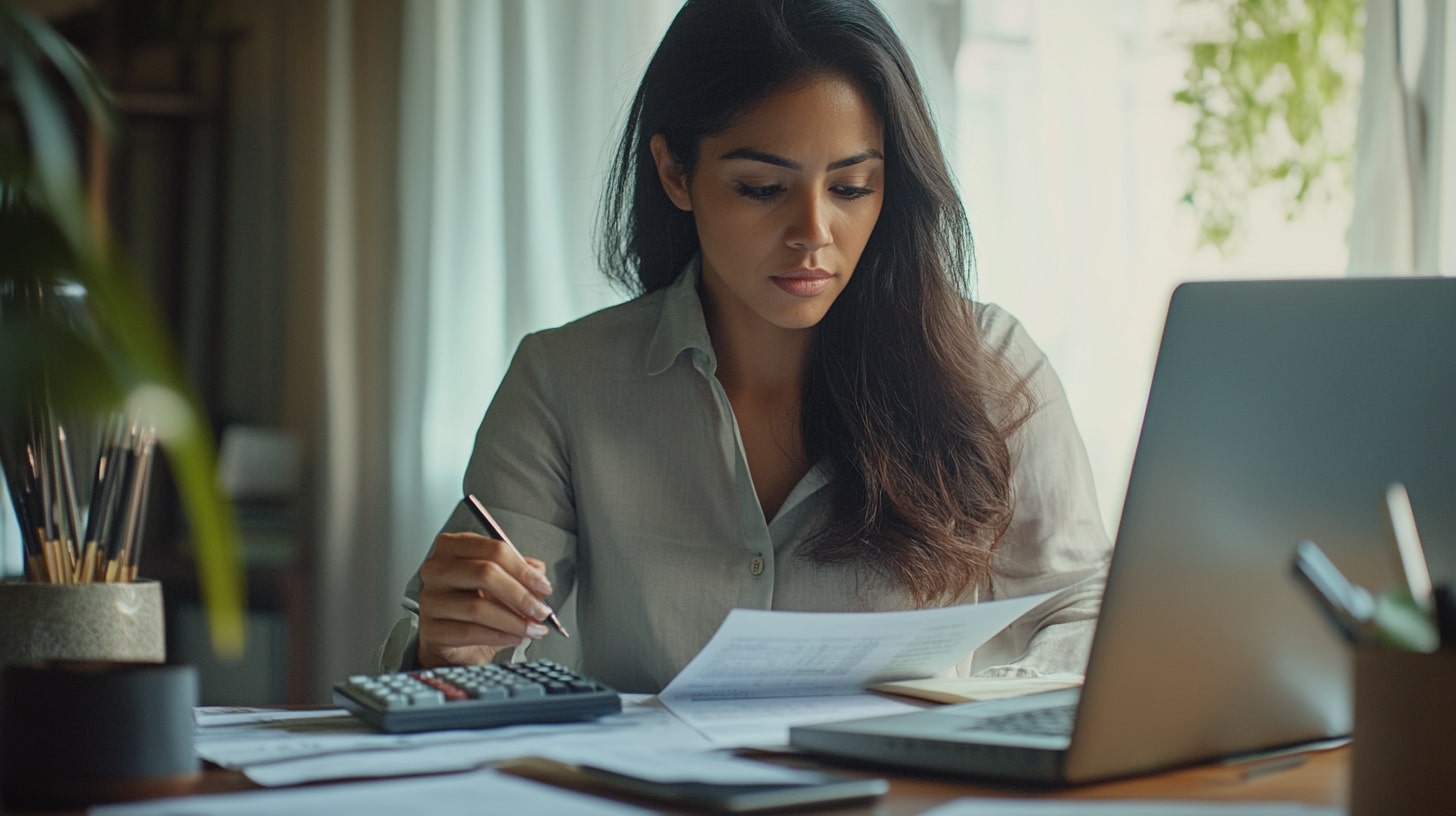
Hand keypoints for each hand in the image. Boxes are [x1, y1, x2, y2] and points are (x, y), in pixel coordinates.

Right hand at [415, 531, 556, 668]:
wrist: (453, 640)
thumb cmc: (474, 603)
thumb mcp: (500, 581)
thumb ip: (520, 572)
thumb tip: (539, 576)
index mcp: (454, 547)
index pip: (494, 549)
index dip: (524, 570)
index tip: (543, 586)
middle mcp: (437, 569)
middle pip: (485, 574)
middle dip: (521, 595)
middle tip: (541, 610)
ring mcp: (430, 599)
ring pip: (478, 607)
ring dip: (514, 620)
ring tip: (532, 628)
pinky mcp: (430, 630)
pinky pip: (469, 632)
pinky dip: (499, 636)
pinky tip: (515, 638)